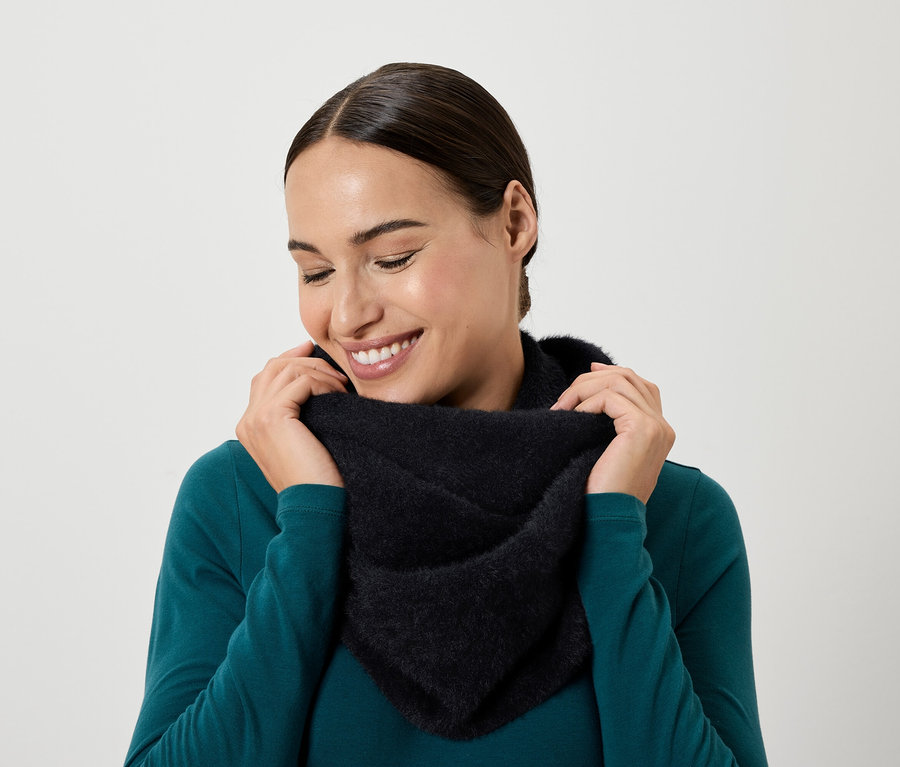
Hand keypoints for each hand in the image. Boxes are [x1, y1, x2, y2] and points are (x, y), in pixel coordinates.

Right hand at [236, 341, 347, 491]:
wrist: (313, 506)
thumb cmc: (315, 479)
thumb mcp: (302, 441)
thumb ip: (298, 415)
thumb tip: (313, 383)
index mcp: (250, 425)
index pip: (266, 377)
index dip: (289, 359)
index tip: (312, 350)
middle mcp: (247, 420)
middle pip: (273, 367)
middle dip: (306, 360)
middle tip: (335, 368)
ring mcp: (256, 418)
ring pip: (287, 370)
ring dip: (319, 373)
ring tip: (342, 388)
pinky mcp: (272, 417)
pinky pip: (300, 382)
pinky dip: (323, 383)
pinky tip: (340, 396)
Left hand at [551, 363, 674, 502]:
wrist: (607, 520)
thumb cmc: (601, 491)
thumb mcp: (606, 449)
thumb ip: (608, 422)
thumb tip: (592, 385)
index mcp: (659, 431)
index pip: (640, 385)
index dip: (612, 373)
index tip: (586, 374)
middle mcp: (663, 426)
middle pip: (629, 377)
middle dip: (592, 379)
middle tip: (565, 398)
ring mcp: (656, 427)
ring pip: (619, 381)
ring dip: (584, 389)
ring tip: (562, 408)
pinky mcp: (642, 429)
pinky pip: (610, 397)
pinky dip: (587, 402)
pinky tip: (573, 417)